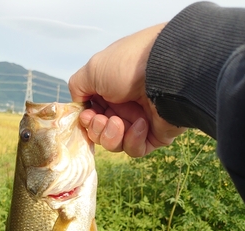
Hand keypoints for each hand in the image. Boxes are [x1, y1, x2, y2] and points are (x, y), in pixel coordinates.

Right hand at [69, 24, 185, 156]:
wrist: (166, 73)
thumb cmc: (129, 65)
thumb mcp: (93, 69)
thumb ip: (78, 87)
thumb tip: (79, 105)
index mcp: (110, 89)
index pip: (91, 115)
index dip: (86, 120)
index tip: (88, 115)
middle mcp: (124, 106)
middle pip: (100, 133)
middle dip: (97, 130)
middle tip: (103, 120)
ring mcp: (140, 122)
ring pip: (115, 144)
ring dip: (112, 136)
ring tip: (119, 123)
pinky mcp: (155, 136)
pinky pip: (135, 149)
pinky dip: (133, 139)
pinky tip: (141, 123)